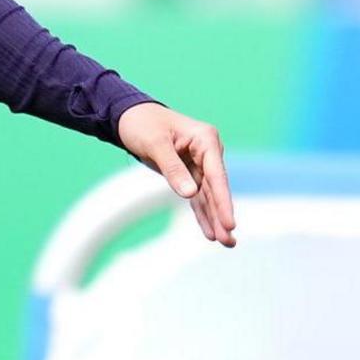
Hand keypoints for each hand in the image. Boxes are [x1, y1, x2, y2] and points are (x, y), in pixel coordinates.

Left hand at [117, 101, 236, 244]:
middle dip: (222, 216)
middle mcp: (208, 152)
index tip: (229, 223)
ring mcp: (201, 163)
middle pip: (217, 189)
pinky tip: (209, 232)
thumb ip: (173, 169)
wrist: (129, 115)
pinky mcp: (189, 173)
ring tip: (226, 243)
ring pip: (209, 197)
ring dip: (215, 219)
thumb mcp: (155, 144)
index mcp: (206, 140)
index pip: (217, 175)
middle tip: (229, 241)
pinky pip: (198, 198)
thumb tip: (190, 194)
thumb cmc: (142, 123)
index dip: (224, 201)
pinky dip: (202, 214)